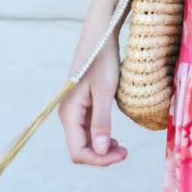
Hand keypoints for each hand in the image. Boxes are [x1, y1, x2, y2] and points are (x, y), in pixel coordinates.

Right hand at [58, 36, 127, 164]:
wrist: (100, 32)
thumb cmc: (103, 58)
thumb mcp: (105, 90)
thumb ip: (101, 121)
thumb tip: (100, 152)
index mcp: (69, 112)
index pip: (78, 151)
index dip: (99, 159)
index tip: (122, 153)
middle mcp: (67, 113)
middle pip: (81, 148)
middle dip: (101, 155)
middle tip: (125, 152)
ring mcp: (74, 108)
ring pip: (85, 139)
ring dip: (101, 147)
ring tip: (121, 147)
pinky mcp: (82, 103)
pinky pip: (88, 127)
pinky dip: (100, 135)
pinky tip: (113, 136)